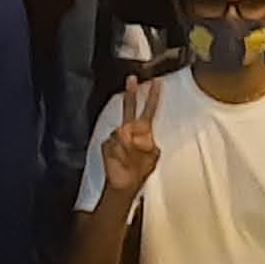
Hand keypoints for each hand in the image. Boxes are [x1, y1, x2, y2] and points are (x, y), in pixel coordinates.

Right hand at [100, 74, 163, 196]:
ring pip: (120, 133)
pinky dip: (116, 153)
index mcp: (144, 131)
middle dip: (131, 94)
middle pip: (130, 109)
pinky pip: (111, 145)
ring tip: (128, 159)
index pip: (150, 110)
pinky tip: (119, 160)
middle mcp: (131, 130)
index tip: (157, 82)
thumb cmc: (140, 169)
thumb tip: (140, 137)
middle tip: (132, 79)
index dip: (153, 96)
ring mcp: (117, 137)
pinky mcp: (107, 145)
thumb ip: (149, 142)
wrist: (125, 184)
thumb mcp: (154, 154)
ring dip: (125, 147)